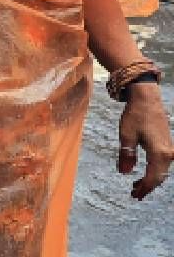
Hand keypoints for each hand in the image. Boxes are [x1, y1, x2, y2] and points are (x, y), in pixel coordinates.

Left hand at [118, 82, 173, 199]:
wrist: (147, 99)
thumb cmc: (136, 115)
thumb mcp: (126, 135)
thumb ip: (126, 155)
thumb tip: (125, 173)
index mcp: (159, 152)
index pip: (153, 178)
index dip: (144, 188)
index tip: (134, 195)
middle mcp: (168, 152)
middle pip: (160, 176)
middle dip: (148, 186)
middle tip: (134, 194)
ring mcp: (169, 148)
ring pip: (162, 170)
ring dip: (151, 179)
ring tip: (137, 185)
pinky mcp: (167, 144)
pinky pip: (163, 163)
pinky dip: (154, 170)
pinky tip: (144, 172)